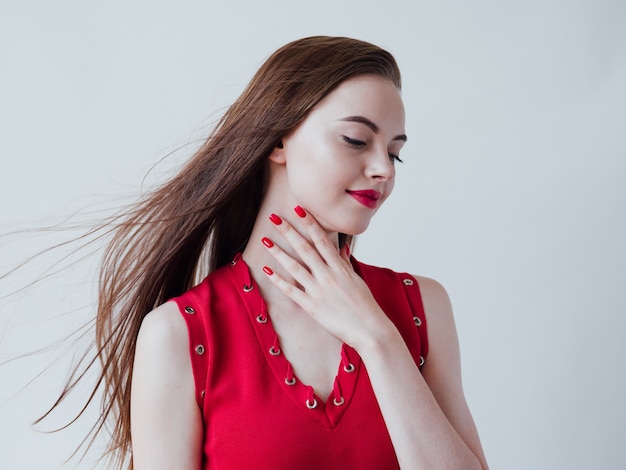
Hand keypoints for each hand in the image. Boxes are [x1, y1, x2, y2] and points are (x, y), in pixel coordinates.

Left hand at [261, 206, 393, 348]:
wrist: (370, 330)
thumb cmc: (365, 305)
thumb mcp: (356, 280)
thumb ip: (346, 263)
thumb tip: (341, 247)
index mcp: (340, 267)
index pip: (322, 239)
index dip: (309, 223)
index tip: (298, 210)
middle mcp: (328, 276)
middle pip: (305, 248)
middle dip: (289, 231)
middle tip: (274, 217)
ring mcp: (319, 291)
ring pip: (294, 267)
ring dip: (278, 252)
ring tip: (265, 240)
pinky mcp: (312, 306)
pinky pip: (292, 291)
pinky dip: (278, 280)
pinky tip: (267, 270)